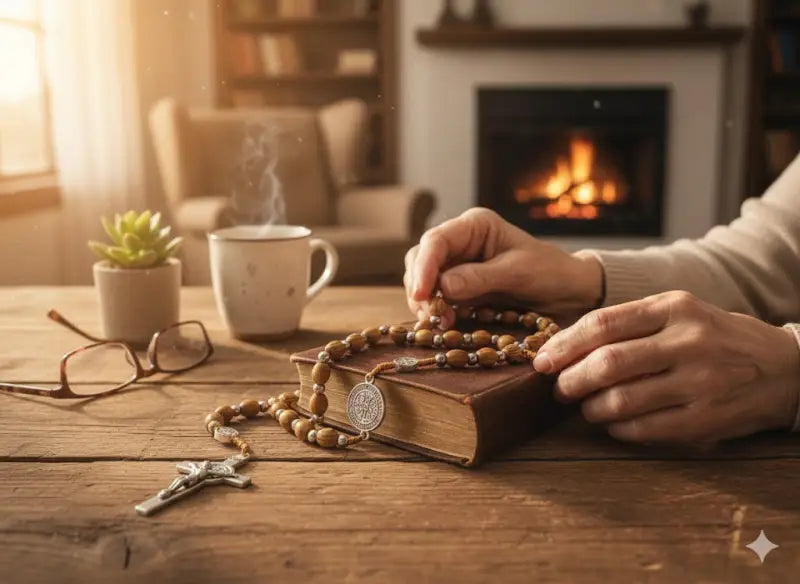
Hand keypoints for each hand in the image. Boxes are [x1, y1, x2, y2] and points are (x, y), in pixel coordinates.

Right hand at [404, 208, 602, 326]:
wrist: (570, 291)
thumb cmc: (550, 272)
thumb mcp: (518, 273)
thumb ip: (480, 278)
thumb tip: (443, 287)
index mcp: (475, 226)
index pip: (436, 241)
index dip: (423, 267)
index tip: (421, 295)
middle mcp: (461, 242)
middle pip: (421, 258)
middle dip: (420, 286)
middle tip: (429, 315)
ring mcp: (458, 265)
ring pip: (424, 280)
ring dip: (425, 302)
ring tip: (439, 323)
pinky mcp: (460, 288)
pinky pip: (437, 298)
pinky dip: (435, 311)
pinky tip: (444, 325)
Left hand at [533, 291, 799, 442]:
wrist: (784, 367)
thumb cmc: (714, 337)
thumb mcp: (678, 312)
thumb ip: (628, 322)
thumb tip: (565, 344)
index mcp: (673, 307)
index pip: (602, 323)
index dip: (563, 345)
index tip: (541, 361)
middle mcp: (687, 340)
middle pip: (607, 364)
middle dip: (571, 381)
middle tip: (560, 389)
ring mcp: (699, 381)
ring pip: (621, 400)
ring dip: (591, 409)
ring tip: (586, 408)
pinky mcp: (706, 418)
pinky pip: (644, 429)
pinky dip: (618, 429)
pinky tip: (614, 424)